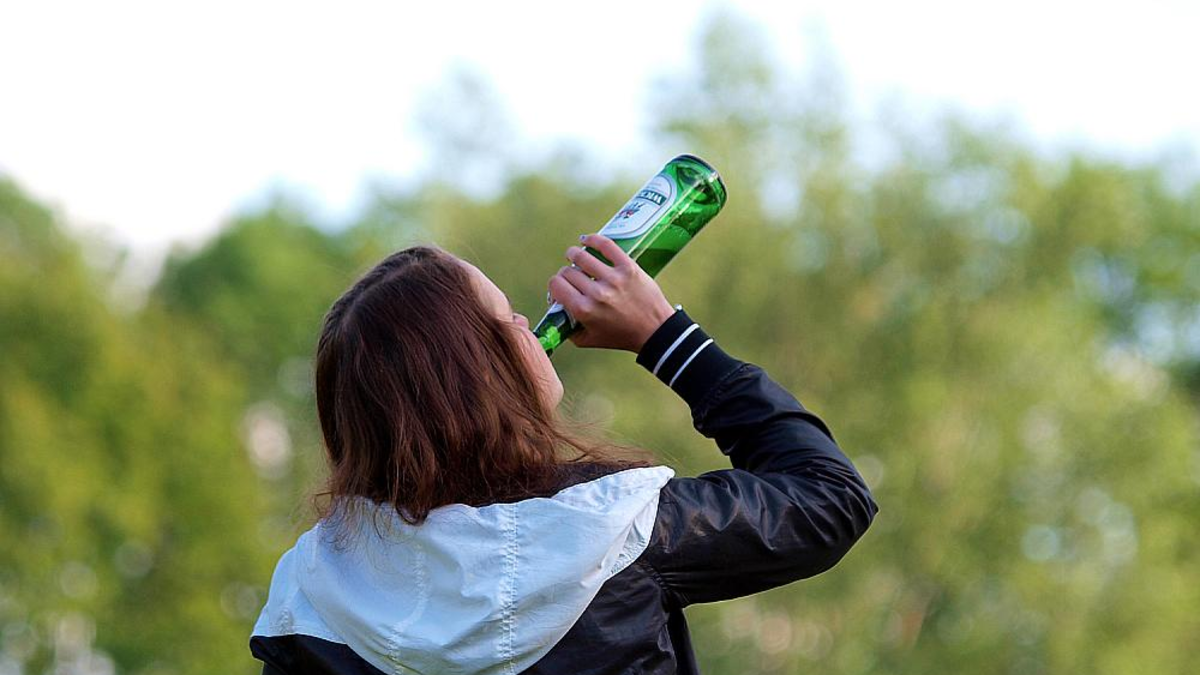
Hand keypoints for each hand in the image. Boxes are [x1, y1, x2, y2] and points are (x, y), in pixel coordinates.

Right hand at [547, 234, 676, 352]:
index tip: (560, 287)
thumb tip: (556, 310)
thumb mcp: (588, 340)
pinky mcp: (628, 267)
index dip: (555, 285)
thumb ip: (568, 328)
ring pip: (582, 256)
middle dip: (565, 273)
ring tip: (573, 255)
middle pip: (568, 271)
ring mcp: (613, 278)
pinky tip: (586, 241)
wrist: (654, 331)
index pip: (556, 285)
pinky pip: (606, 245)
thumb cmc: (622, 336)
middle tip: (571, 276)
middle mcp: (596, 293)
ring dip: (573, 254)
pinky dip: (592, 240)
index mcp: (584, 310)